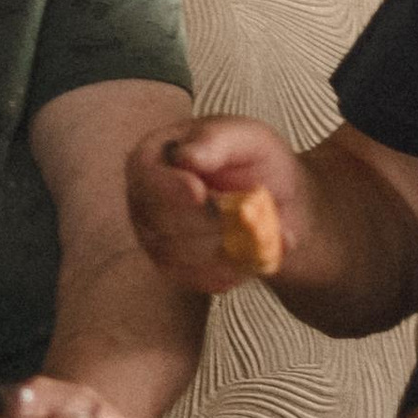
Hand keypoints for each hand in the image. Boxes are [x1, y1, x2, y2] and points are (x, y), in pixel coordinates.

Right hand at [126, 114, 306, 292]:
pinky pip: (195, 280)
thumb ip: (217, 142)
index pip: (145, 175)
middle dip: (207, 223)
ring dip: (224, 248)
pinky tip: (252, 255)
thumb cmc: (252, 160)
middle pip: (159, 222)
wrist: (275, 201)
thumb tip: (187, 157)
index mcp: (151, 157)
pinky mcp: (175, 270)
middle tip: (247, 217)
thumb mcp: (245, 137)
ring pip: (178, 256)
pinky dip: (229, 270)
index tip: (200, 193)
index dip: (170, 187)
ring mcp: (154, 239)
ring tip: (260, 233)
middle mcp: (143, 201)